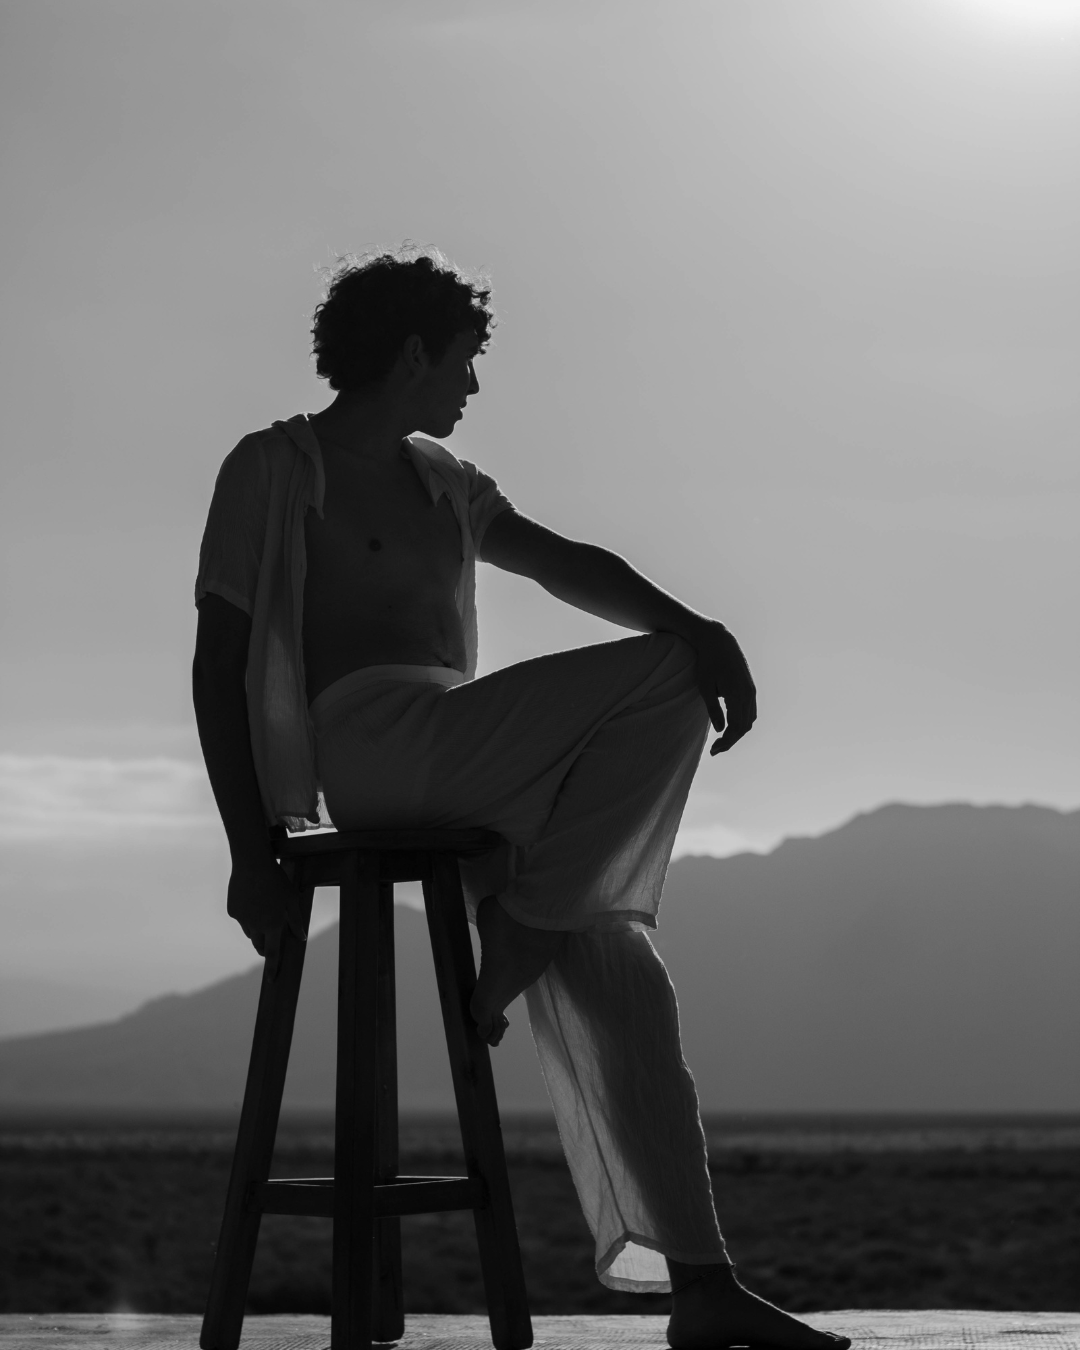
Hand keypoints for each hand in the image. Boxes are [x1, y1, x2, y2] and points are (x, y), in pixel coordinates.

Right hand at [227, 855, 307, 974]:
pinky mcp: (232, 910)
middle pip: (260, 945)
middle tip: (271, 940)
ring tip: (264, 910)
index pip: (273, 953)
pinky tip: (252, 899)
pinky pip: (241, 919)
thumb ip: (296, 921)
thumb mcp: (292, 899)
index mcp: (272, 924)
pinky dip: (247, 915)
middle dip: (266, 947)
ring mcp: (242, 919)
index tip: (272, 980)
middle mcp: (256, 925)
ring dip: (257, 930)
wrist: (251, 863)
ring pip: (250, 932)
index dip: (273, 968)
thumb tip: (301, 938)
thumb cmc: (277, 880)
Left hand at [689, 620, 757, 754]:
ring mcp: (751, 690)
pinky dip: (742, 722)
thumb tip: (721, 729)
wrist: (718, 640)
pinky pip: (750, 711)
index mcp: (737, 694)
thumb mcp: (705, 686)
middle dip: (731, 741)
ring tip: (722, 740)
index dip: (726, 742)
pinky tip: (730, 726)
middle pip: (744, 727)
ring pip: (749, 720)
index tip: (714, 751)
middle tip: (715, 749)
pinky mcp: (750, 688)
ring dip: (737, 733)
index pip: (736, 727)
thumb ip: (713, 709)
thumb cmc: (707, 662)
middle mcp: (748, 693)